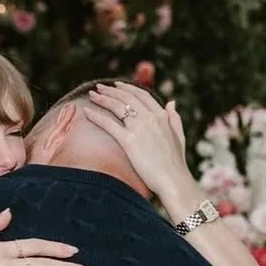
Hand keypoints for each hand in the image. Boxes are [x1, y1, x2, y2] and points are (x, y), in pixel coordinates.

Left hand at [83, 82, 194, 204]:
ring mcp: (139, 128)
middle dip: (111, 90)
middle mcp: (150, 118)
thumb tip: (171, 102)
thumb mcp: (179, 136)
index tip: (117, 85)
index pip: (141, 95)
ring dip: (102, 98)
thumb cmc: (176, 163)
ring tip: (91, 95)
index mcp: (162, 116)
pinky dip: (96, 116)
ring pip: (117, 106)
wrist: (173, 180)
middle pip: (126, 97)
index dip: (128, 88)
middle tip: (99, 87)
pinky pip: (108, 124)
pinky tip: (86, 112)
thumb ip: (174, 118)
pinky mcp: (129, 141)